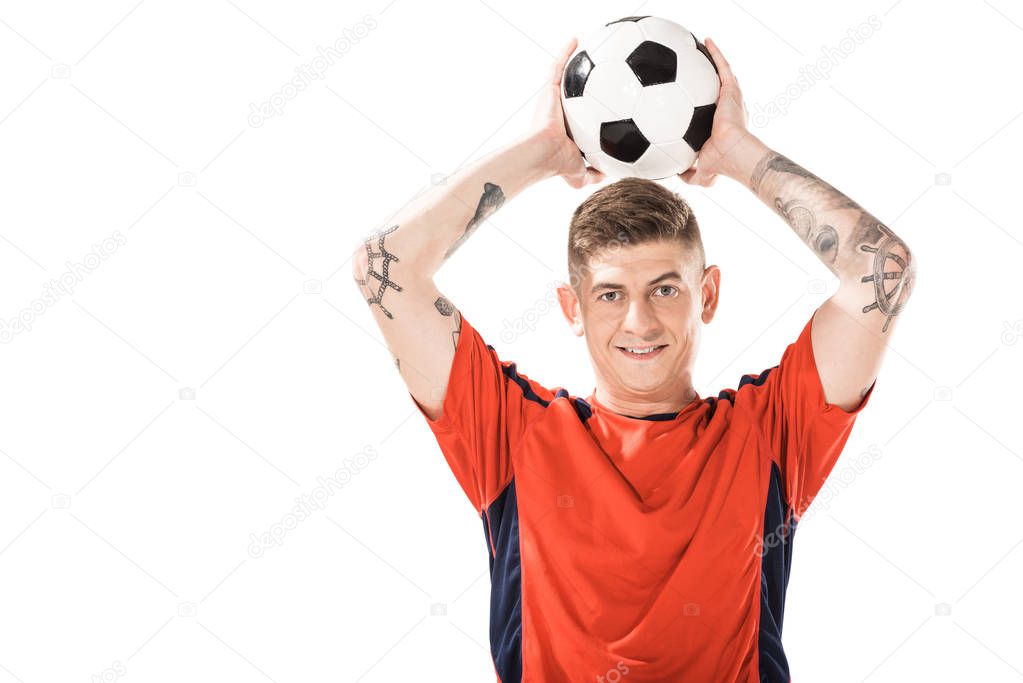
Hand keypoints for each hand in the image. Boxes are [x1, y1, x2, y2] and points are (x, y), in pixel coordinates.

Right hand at [528, 37, 605, 188]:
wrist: (544, 154)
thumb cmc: (558, 164)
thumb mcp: (580, 174)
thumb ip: (594, 174)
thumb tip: (609, 173)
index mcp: (569, 129)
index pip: (582, 116)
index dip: (591, 109)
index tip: (605, 102)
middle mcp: (562, 112)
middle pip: (575, 92)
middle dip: (585, 80)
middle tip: (602, 68)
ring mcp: (554, 100)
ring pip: (566, 75)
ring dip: (573, 60)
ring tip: (590, 45)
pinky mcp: (549, 90)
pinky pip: (557, 66)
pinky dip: (565, 52)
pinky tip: (575, 39)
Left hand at [679, 37, 752, 187]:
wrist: (733, 153)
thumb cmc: (721, 163)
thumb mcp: (702, 172)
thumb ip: (690, 174)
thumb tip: (677, 175)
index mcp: (721, 125)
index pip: (711, 110)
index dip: (704, 103)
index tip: (693, 99)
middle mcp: (728, 109)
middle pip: (717, 88)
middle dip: (710, 77)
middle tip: (697, 67)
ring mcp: (731, 98)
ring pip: (722, 73)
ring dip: (714, 59)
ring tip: (703, 45)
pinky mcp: (732, 90)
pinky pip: (723, 67)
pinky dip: (716, 53)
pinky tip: (707, 41)